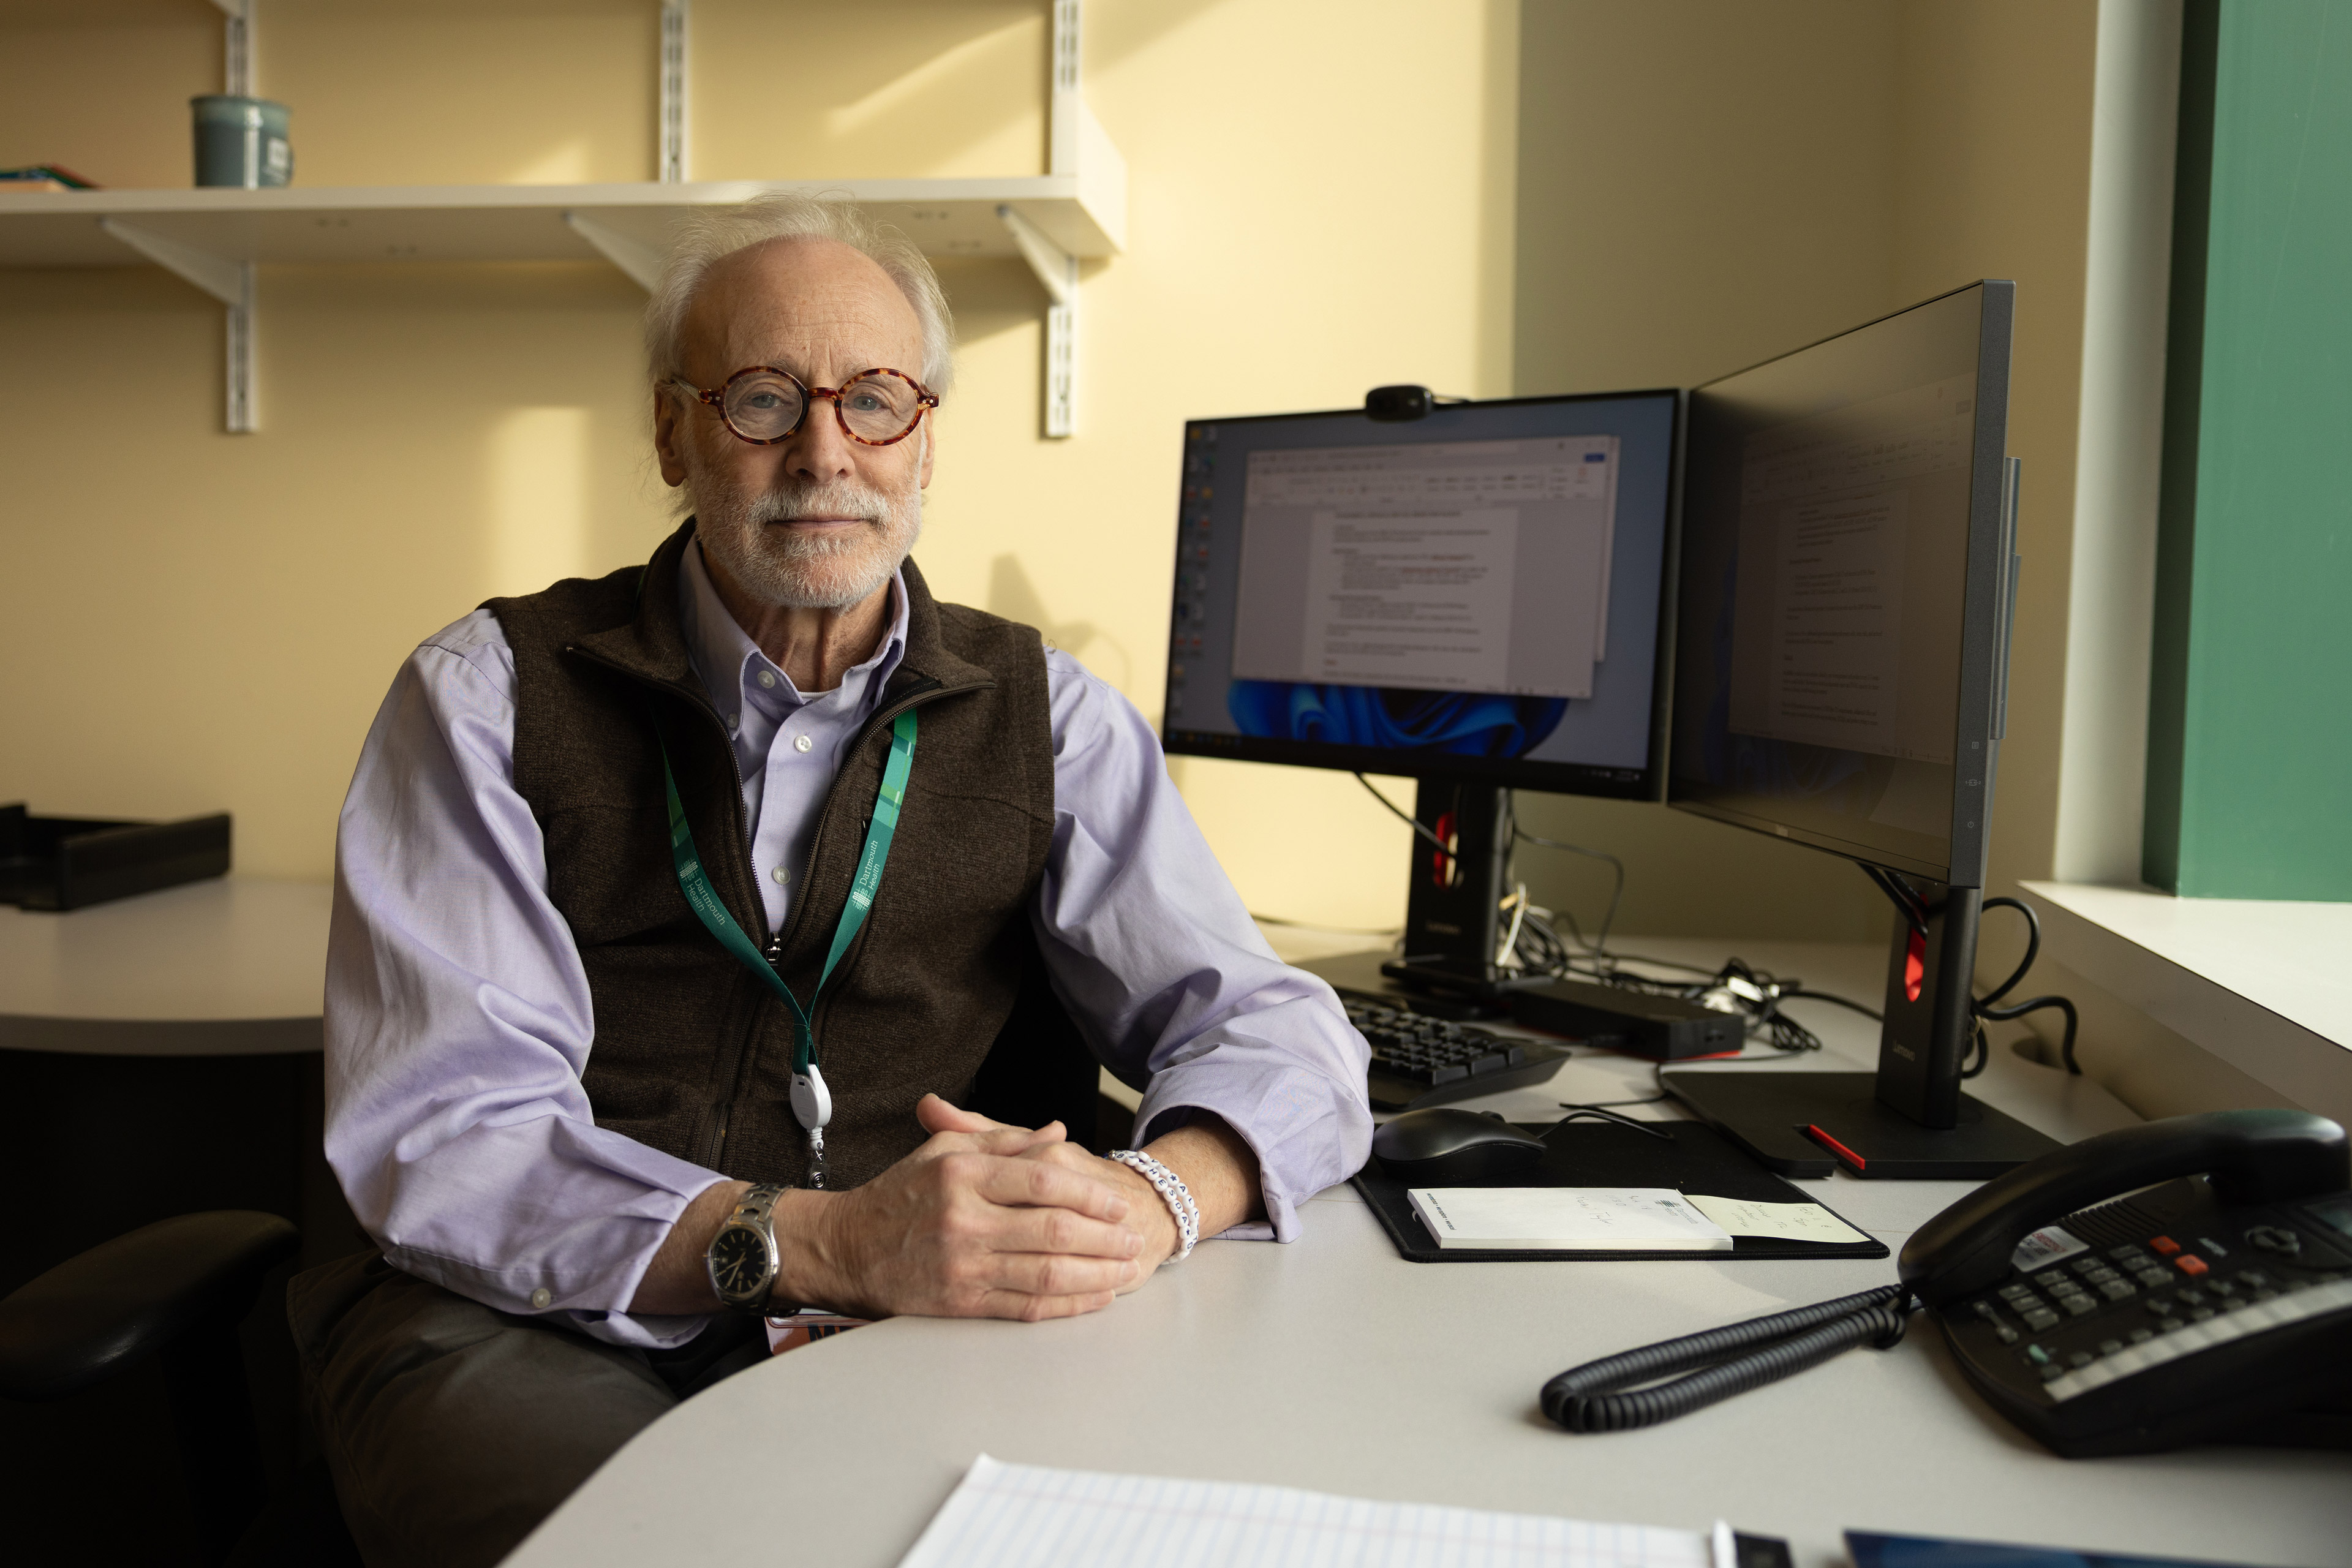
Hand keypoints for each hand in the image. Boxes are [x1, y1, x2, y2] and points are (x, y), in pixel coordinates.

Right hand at [774, 1095, 1146, 1321]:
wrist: (845, 1248)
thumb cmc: (897, 1195)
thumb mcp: (944, 1152)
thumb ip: (1004, 1141)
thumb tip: (1057, 1132)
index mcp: (963, 1175)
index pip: (1042, 1179)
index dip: (1089, 1193)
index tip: (1116, 1201)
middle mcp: (965, 1220)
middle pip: (1053, 1230)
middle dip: (1104, 1237)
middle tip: (1133, 1238)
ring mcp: (964, 1266)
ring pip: (1047, 1273)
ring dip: (1096, 1273)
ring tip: (1126, 1268)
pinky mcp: (960, 1302)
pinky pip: (1027, 1306)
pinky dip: (1068, 1305)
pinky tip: (1094, 1297)